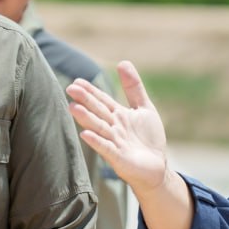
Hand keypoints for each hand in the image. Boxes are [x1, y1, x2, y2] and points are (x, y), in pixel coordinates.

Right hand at [66, 61, 169, 195]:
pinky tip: (85, 134)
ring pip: (99, 128)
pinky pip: (106, 148)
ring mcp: (114, 143)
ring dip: (86, 119)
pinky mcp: (118, 158)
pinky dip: (96, 141)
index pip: (102, 100)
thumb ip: (134, 87)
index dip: (91, 91)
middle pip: (98, 112)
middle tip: (70, 89)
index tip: (77, 81)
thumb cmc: (148, 139)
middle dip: (85, 101)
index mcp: (118, 115)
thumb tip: (123, 62)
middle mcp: (113, 128)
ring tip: (73, 107)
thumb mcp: (144, 108)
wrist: (157, 167)